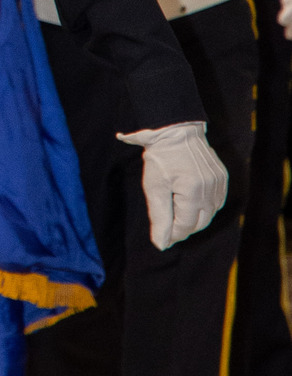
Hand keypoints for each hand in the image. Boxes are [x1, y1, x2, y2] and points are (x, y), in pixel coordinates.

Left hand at [117, 121, 227, 250]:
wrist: (176, 131)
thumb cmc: (161, 158)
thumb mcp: (154, 188)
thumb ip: (160, 218)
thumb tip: (161, 244)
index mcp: (193, 192)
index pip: (186, 226)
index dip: (173, 234)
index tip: (161, 236)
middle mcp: (211, 189)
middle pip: (200, 222)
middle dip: (183, 228)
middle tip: (167, 224)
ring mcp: (219, 183)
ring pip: (209, 213)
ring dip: (194, 218)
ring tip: (176, 210)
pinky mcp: (222, 177)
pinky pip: (216, 201)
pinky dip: (204, 207)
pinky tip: (190, 202)